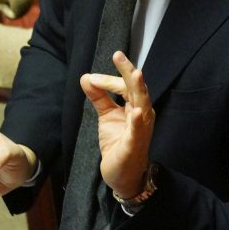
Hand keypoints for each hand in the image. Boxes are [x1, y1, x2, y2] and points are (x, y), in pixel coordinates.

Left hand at [79, 51, 155, 199]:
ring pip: (142, 105)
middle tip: (118, 55)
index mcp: (135, 106)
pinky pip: (138, 131)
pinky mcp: (135, 145)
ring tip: (135, 74)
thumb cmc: (118, 143)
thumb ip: (99, 97)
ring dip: (138, 89)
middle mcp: (142, 114)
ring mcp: (141, 129)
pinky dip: (138, 121)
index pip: (125, 85)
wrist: (122, 174)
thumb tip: (86, 77)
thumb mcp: (106, 116)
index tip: (92, 78)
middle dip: (128, 72)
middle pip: (137, 89)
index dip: (110, 79)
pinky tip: (137, 111)